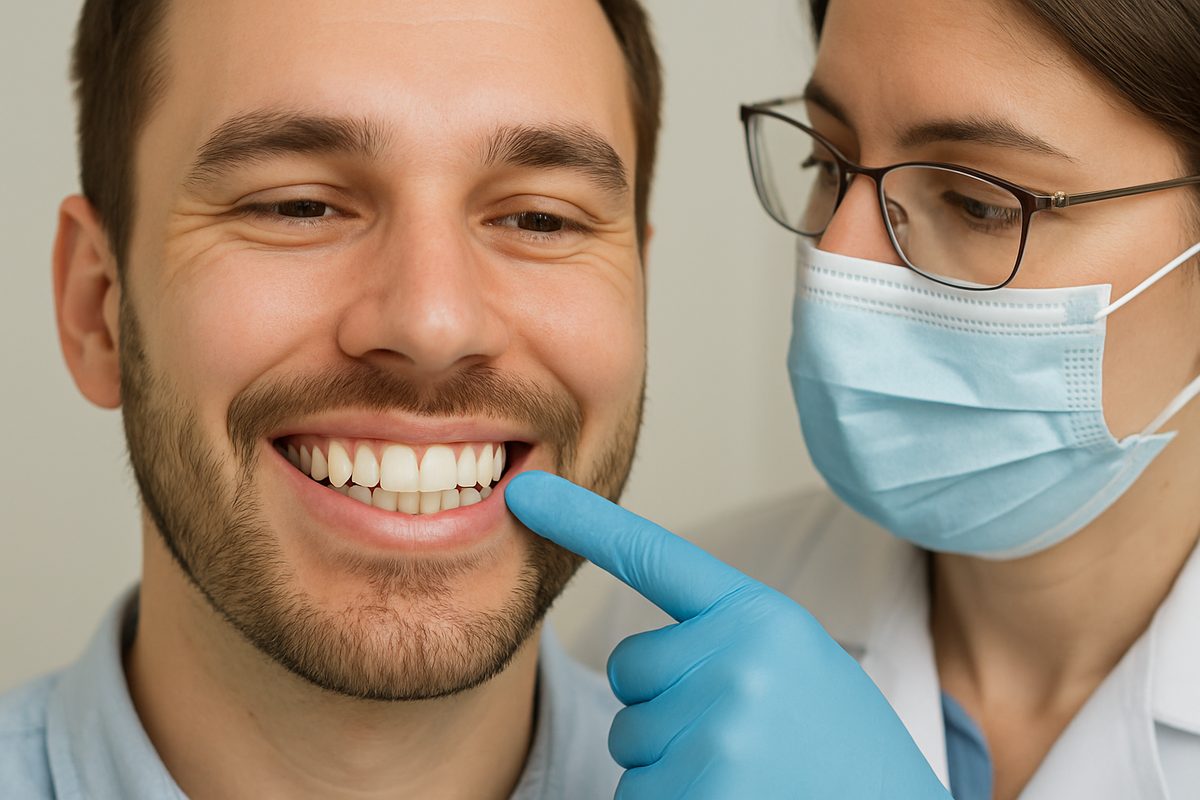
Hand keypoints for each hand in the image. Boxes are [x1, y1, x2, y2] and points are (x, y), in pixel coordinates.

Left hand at [505, 471, 950, 799]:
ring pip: (630, 739)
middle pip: (629, 670)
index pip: (655, 557)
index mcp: (762, 617)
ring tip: (749, 776)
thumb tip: (637, 665)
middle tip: (740, 738)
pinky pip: (636, 794)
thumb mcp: (805, 670)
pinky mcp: (700, 789)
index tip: (525, 493)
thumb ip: (730, 645)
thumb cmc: (846, 758)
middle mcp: (735, 659)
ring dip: (671, 765)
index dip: (583, 521)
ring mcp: (716, 727)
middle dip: (662, 706)